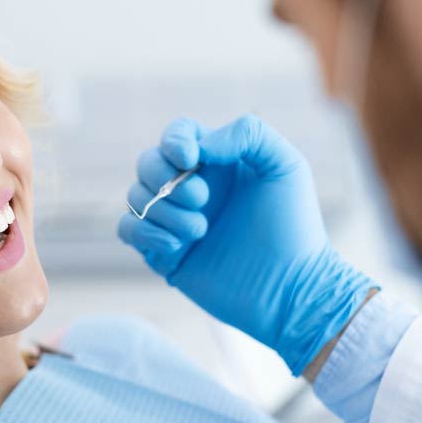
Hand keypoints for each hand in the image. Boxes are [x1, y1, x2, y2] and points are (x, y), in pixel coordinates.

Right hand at [119, 115, 375, 374]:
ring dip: (164, 211)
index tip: (192, 160)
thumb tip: (199, 148)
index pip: (178, 133)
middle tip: (203, 201)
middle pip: (147, 162)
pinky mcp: (163, 252)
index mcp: (217, 162)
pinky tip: (177, 245)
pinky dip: (144, 231)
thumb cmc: (294, 226)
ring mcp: (174, 221)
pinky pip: (127, 229)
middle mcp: (191, 188)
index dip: (175, 141)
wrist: (290, 288)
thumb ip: (248, 134)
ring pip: (136, 196)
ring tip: (201, 231)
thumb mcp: (285, 166)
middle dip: (165, 179)